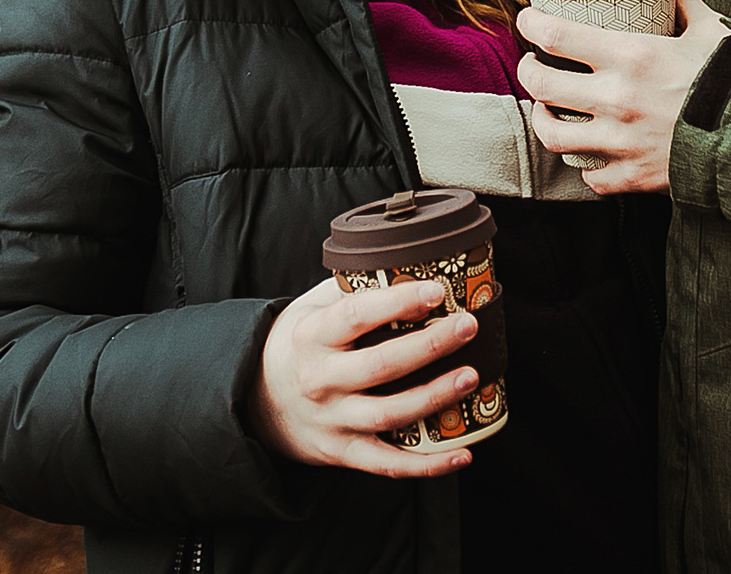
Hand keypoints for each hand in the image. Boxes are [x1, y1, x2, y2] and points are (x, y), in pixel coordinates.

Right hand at [248, 276, 481, 477]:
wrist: (258, 400)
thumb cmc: (301, 344)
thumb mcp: (313, 308)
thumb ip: (354, 290)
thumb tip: (413, 267)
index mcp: (312, 336)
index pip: (356, 315)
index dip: (398, 303)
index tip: (436, 291)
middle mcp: (320, 380)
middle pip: (380, 365)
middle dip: (430, 346)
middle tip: (468, 326)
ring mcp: (332, 420)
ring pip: (389, 414)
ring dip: (435, 397)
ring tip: (471, 376)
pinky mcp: (343, 452)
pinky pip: (389, 464)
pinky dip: (429, 465)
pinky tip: (464, 454)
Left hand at [517, 0, 730, 194]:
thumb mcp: (712, 32)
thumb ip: (686, 10)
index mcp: (630, 57)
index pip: (555, 35)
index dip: (531, 23)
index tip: (528, 20)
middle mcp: (616, 99)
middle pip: (540, 85)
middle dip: (527, 70)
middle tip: (532, 64)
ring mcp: (620, 141)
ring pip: (552, 134)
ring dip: (543, 119)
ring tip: (548, 110)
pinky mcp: (632, 175)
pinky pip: (591, 177)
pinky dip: (587, 166)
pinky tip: (592, 154)